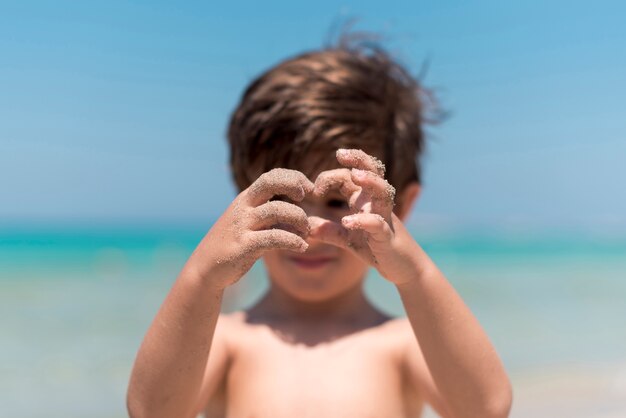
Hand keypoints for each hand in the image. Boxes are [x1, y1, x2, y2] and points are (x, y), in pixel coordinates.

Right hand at [188, 168, 313, 288]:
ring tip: (307, 231)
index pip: (271, 176)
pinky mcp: (244, 246)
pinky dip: (293, 240)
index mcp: (246, 199)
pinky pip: (274, 237)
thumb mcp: (251, 225)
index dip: (293, 177)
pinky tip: (302, 246)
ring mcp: (242, 225)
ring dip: (299, 218)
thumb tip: (304, 218)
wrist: (206, 269)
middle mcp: (244, 207)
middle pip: (270, 182)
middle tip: (307, 197)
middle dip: (293, 184)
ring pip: (277, 210)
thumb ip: (272, 218)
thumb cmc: (234, 245)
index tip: (309, 188)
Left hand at [309, 149, 418, 284]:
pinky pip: (378, 224)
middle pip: (373, 172)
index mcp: (365, 200)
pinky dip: (364, 220)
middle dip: (359, 159)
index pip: (350, 176)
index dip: (330, 177)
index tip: (315, 190)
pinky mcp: (387, 237)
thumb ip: (329, 231)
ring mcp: (384, 218)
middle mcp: (376, 204)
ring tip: (356, 175)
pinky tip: (347, 221)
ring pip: (382, 191)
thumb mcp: (348, 239)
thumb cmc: (376, 248)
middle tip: (341, 153)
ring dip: (370, 181)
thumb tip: (306, 227)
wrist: (403, 268)